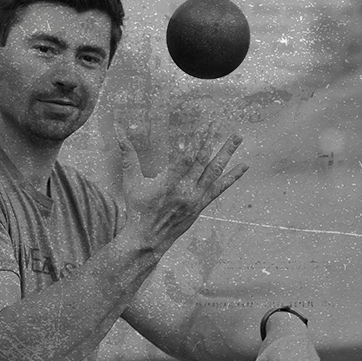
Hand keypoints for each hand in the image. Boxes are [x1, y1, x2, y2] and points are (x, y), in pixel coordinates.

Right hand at [116, 120, 248, 253]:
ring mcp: (196, 199)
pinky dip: (232, 177)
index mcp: (168, 184)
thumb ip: (127, 154)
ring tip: (237, 137)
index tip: (202, 123)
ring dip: (227, 153)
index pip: (186, 157)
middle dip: (211, 140)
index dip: (196, 139)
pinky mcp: (201, 205)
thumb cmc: (137, 209)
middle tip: (219, 121)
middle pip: (203, 161)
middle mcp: (185, 191)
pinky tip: (244, 166)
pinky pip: (220, 189)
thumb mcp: (130, 181)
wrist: (148, 239)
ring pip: (215, 172)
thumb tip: (117, 131)